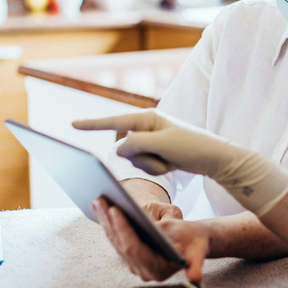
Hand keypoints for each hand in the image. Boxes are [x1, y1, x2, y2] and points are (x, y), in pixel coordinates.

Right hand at [74, 109, 236, 177]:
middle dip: (142, 157)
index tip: (72, 125)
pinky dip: (158, 169)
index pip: (114, 122)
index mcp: (147, 118)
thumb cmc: (192, 147)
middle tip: (167, 154)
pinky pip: (145, 166)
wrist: (215, 158)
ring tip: (172, 159)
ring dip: (152, 165)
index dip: (92, 125)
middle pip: (124, 148)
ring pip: (134, 160)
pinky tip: (173, 164)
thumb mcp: (162, 144)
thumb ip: (135, 145)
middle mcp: (146, 127)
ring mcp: (150, 141)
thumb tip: (116, 150)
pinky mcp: (155, 153)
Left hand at [92, 197, 208, 282]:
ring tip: (99, 200)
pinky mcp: (130, 257)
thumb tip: (195, 278)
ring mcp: (134, 265)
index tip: (115, 209)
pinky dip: (108, 222)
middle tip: (101, 200)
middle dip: (110, 221)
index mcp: (159, 270)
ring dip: (105, 221)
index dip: (123, 229)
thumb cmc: (196, 240)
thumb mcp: (198, 248)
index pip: (134, 249)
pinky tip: (101, 208)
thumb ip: (195, 263)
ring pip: (115, 241)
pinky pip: (116, 239)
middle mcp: (143, 271)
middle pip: (120, 245)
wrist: (194, 243)